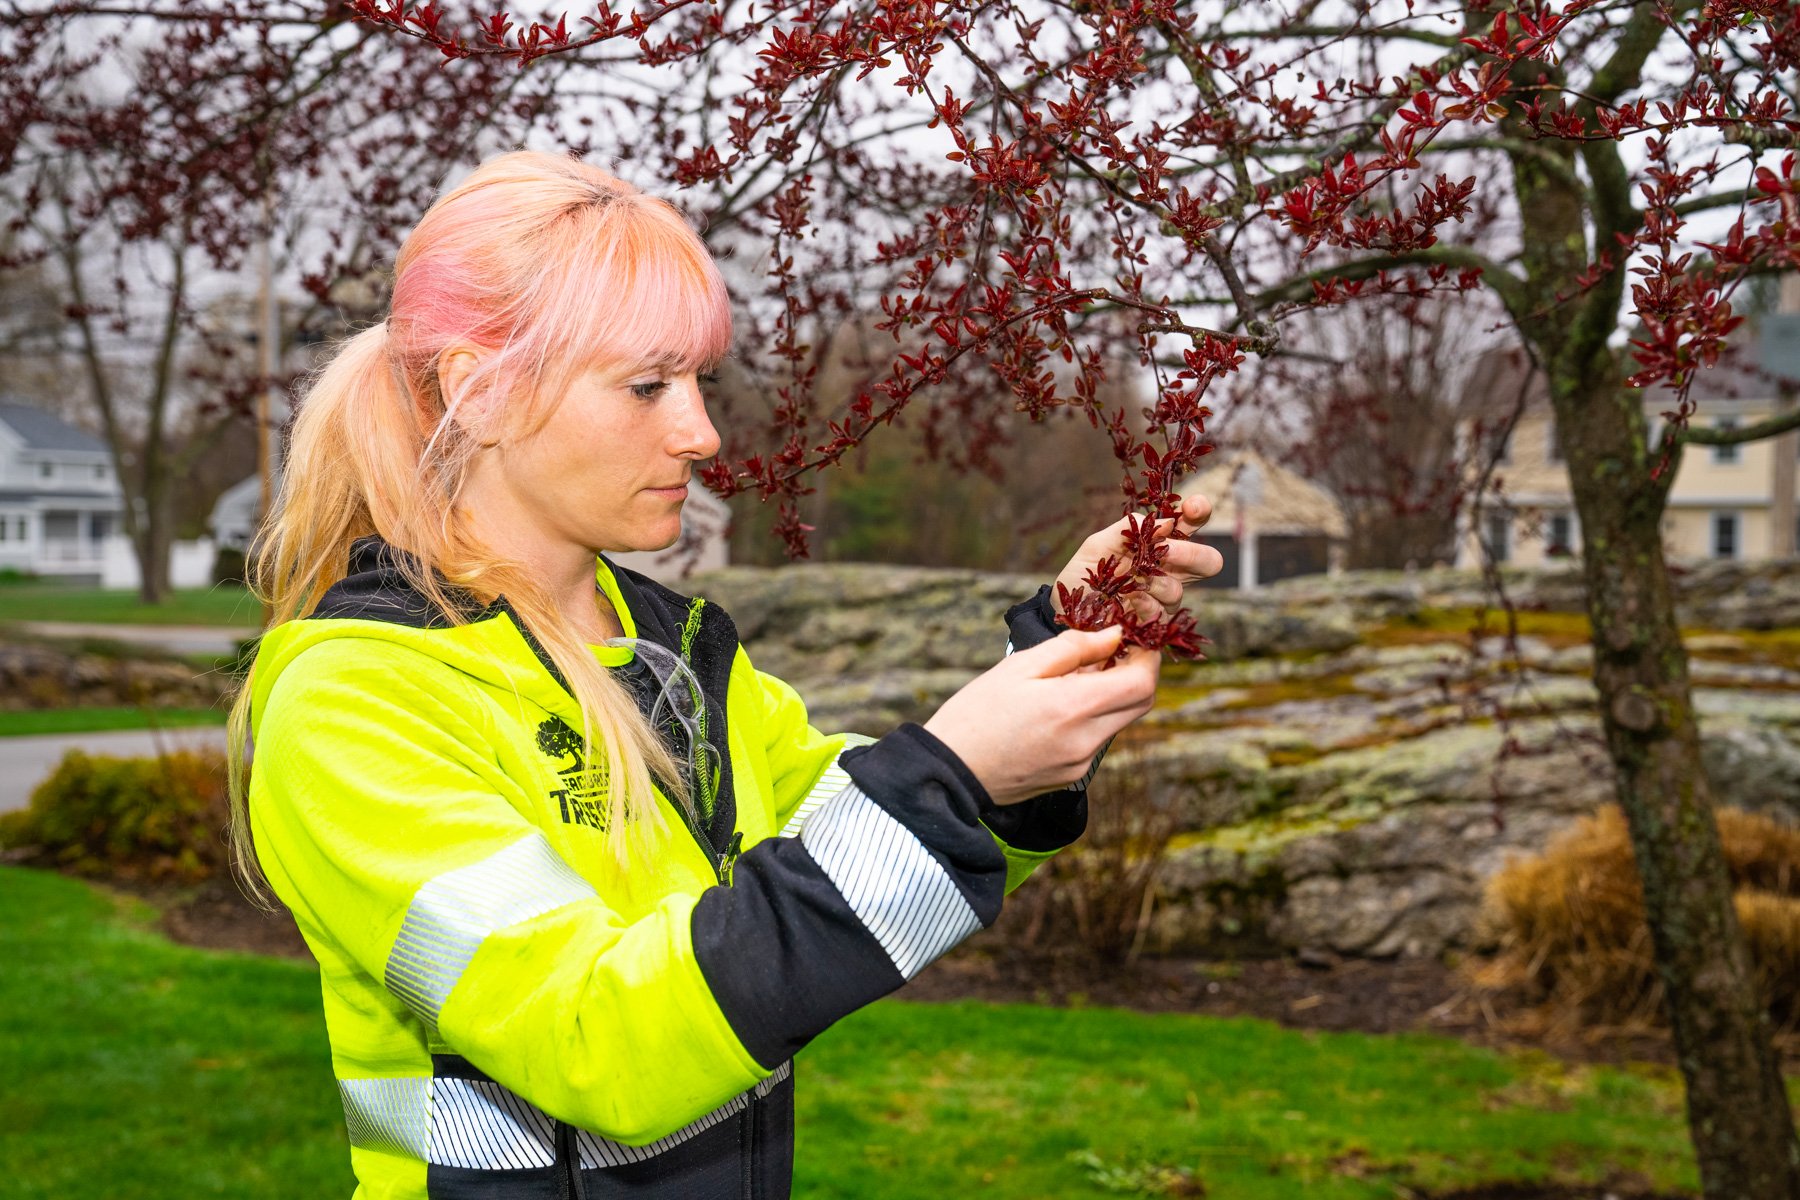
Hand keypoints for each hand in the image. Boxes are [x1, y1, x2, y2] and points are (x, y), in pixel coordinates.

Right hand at [923, 626, 1158, 805]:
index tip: (1133, 638)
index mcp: (1073, 707)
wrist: (950, 772)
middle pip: (1140, 704)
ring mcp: (1081, 763)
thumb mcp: (1019, 667)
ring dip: (1112, 695)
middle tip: (1110, 652)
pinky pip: (1097, 740)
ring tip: (1075, 677)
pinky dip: (1092, 718)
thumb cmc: (976, 713)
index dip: (1147, 656)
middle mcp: (1086, 740)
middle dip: (1136, 673)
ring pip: (1119, 721)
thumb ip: (1073, 648)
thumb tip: (1113, 635)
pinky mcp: (1071, 777)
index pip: (1142, 682)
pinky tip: (1060, 707)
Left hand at [1053, 493, 1223, 621]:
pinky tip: (1130, 600)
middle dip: (1191, 554)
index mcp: (1161, 541)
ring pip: (1179, 589)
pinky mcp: (1155, 620)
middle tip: (1167, 552)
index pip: (1192, 522)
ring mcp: (1164, 595)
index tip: (1192, 509)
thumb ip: (1130, 527)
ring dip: (1155, 583)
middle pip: (1209, 560)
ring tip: (1131, 582)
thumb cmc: (1085, 571)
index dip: (1200, 512)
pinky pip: (1161, 611)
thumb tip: (1166, 521)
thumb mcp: (1099, 543)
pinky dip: (1145, 603)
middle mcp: (1170, 568)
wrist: (1065, 606)